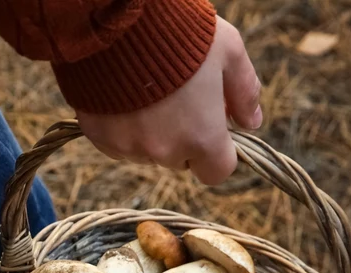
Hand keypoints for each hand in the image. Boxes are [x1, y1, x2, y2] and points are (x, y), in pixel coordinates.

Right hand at [76, 18, 261, 185]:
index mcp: (202, 138)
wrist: (116, 21)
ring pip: (147, 152)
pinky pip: (116, 143)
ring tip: (146, 92)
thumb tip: (252, 122)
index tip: (212, 128)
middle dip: (183, 137)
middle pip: (180, 160)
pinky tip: (122, 95)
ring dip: (151, 132)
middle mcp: (164, 151)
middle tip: (178, 98)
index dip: (217, 152)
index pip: (216, 172)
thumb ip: (245, 91)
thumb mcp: (228, 51)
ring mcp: (127, 147)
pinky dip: (122, 126)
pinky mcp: (98, 137)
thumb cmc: (180, 32)